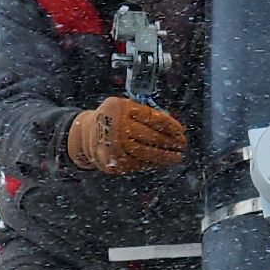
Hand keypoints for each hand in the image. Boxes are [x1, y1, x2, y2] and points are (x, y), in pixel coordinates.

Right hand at [67, 96, 185, 173]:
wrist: (87, 134)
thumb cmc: (114, 118)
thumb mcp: (125, 106)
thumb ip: (145, 113)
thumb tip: (173, 127)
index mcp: (122, 108)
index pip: (152, 118)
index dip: (170, 126)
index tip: (181, 131)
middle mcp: (118, 127)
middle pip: (151, 136)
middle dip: (170, 142)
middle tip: (182, 145)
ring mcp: (116, 145)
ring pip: (147, 153)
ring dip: (165, 156)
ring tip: (176, 157)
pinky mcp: (115, 161)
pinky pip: (139, 163)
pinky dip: (152, 163)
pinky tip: (160, 162)